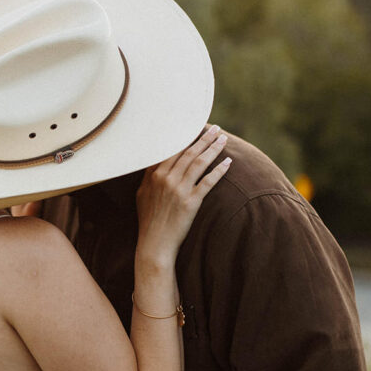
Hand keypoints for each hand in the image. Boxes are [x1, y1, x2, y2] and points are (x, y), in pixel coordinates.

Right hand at [136, 125, 230, 263]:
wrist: (155, 244)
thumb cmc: (148, 220)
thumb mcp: (142, 194)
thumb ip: (149, 176)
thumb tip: (155, 162)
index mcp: (153, 175)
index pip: (171, 149)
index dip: (185, 136)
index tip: (195, 126)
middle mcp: (165, 179)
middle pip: (188, 152)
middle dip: (203, 138)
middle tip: (215, 128)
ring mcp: (178, 190)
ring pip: (199, 162)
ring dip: (213, 148)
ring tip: (223, 138)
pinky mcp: (191, 202)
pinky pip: (208, 182)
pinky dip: (219, 170)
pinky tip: (228, 162)